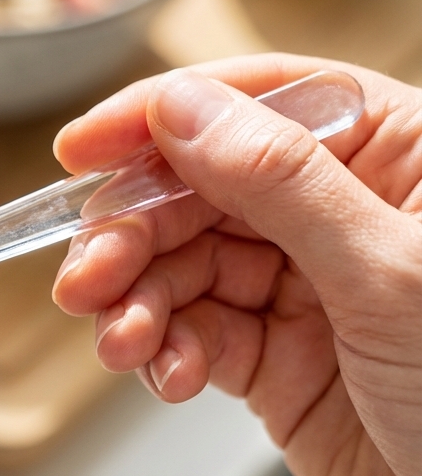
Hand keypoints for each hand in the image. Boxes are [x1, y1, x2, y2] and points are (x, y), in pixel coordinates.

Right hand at [51, 54, 421, 475]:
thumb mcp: (389, 278)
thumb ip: (281, 185)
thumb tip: (184, 113)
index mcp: (403, 160)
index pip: (265, 102)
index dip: (165, 116)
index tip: (86, 145)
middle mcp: (349, 217)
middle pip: (203, 187)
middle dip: (135, 231)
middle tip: (91, 274)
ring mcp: (311, 291)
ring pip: (185, 264)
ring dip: (137, 301)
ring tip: (122, 340)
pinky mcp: (280, 360)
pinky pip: (194, 334)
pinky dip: (165, 352)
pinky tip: (170, 374)